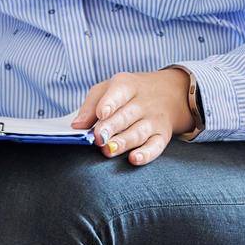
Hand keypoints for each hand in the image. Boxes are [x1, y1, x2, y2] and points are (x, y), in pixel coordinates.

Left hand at [69, 69, 194, 166]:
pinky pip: (156, 146)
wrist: (168, 93)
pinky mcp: (162, 135)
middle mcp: (142, 103)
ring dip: (123, 142)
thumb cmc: (128, 93)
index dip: (109, 103)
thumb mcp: (108, 89)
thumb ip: (91, 106)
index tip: (101, 114)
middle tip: (99, 138)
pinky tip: (134, 159)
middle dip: (111, 127)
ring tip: (108, 150)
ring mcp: (153, 120)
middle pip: (126, 116)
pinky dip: (146, 154)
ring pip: (138, 132)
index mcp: (126, 86)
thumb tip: (76, 126)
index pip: (118, 92)